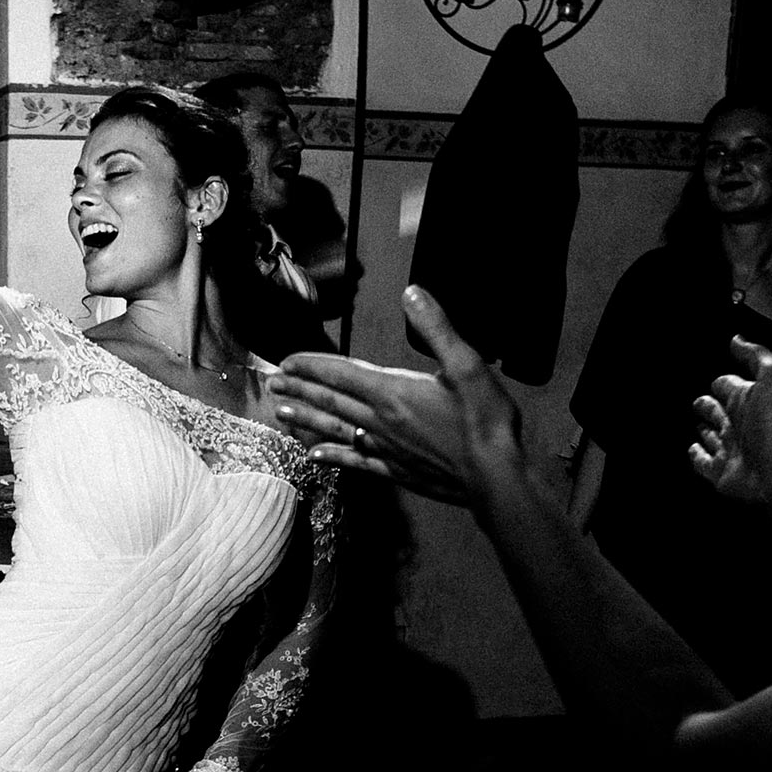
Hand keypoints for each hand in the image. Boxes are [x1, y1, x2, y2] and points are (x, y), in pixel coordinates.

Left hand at [268, 285, 526, 506]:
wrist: (498, 478)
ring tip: (280, 413)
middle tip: (273, 383)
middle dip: (301, 390)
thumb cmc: (486, 421)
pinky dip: (334, 457)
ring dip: (307, 420)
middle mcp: (381, 421)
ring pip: (337, 430)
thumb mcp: (468, 364)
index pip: (342, 374)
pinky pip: (356, 462)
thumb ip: (437, 328)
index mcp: (394, 393)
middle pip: (331, 401)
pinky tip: (314, 457)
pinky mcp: (396, 471)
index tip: (287, 360)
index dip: (313, 365)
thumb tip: (412, 293)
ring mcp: (386, 448)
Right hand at [689, 336, 771, 502]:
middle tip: (700, 400)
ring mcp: (730, 448)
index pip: (730, 386)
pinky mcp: (720, 471)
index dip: (723, 382)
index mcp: (750, 400)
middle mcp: (740, 424)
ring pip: (712, 434)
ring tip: (698, 422)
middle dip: (709, 404)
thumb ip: (756, 355)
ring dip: (705, 428)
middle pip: (719, 410)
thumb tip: (738, 340)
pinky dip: (697, 455)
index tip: (716, 380)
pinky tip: (692, 449)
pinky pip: (703, 462)